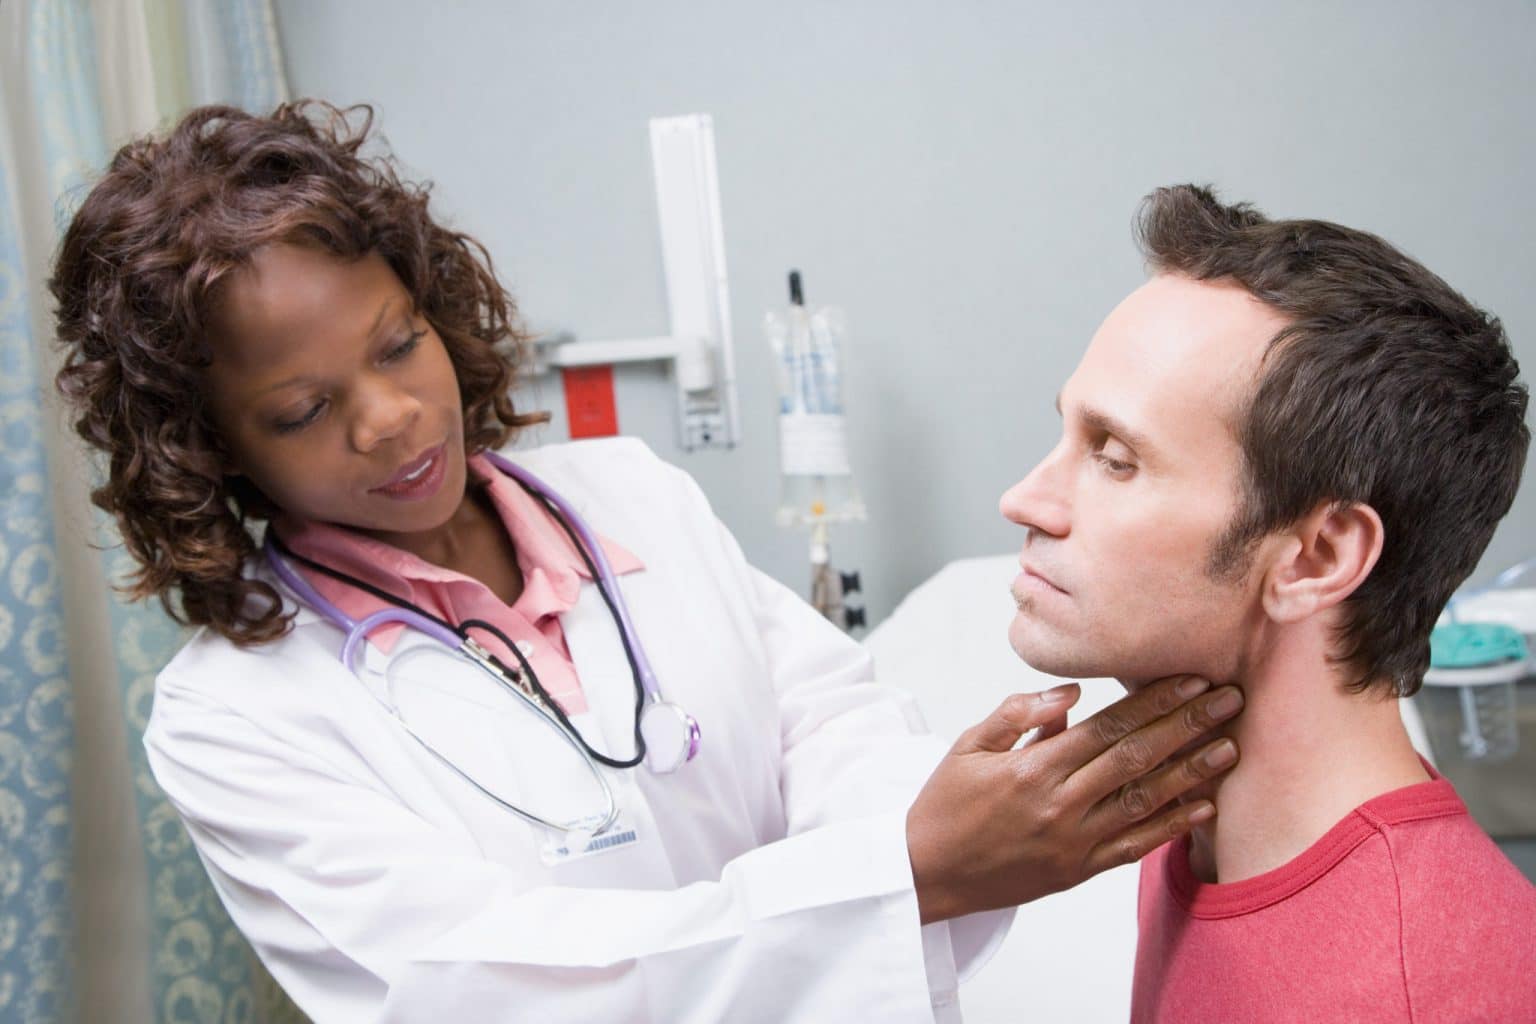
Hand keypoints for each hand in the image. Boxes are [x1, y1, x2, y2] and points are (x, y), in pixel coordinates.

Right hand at [905, 674, 1241, 923]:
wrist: (927, 874)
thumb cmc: (945, 805)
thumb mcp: (967, 746)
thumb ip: (1017, 714)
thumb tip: (1069, 692)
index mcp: (1032, 769)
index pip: (1107, 727)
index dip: (1154, 702)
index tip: (1191, 679)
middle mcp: (1060, 806)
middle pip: (1137, 758)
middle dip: (1188, 725)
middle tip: (1230, 700)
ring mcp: (1073, 842)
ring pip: (1145, 801)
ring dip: (1193, 772)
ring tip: (1230, 748)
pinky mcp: (1078, 871)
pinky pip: (1136, 846)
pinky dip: (1173, 825)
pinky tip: (1204, 805)